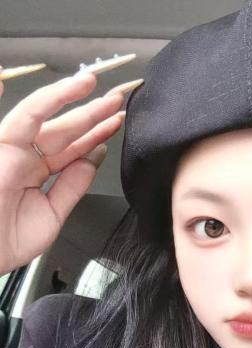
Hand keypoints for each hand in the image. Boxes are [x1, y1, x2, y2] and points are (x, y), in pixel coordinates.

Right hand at [0, 71, 126, 275]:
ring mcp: (8, 149)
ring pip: (39, 115)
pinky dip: (30, 105)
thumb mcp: (52, 214)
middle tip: (116, 99)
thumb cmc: (8, 241)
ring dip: (63, 96)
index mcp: (35, 171)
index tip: (116, 122)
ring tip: (89, 82)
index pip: (71, 147)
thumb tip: (93, 159)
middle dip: (90, 112)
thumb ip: (72, 186)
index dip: (94, 134)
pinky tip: (10, 77)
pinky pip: (16, 119)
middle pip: (61, 128)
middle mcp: (22, 156)